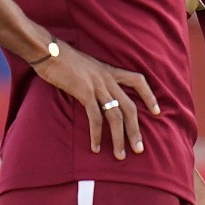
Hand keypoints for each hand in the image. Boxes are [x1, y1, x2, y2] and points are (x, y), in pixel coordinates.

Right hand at [34, 40, 159, 159]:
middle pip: (129, 107)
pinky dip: (97, 134)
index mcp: (110, 71)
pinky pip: (95, 117)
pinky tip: (96, 147)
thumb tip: (99, 95)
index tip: (157, 112)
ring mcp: (97, 86)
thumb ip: (96, 79)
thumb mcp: (88, 67)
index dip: (149, 96)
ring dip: (119, 138)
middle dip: (135, 130)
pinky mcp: (84, 92)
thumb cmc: (64, 59)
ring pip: (115, 116)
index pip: (138, 81)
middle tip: (139, 149)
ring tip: (120, 155)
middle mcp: (108, 79)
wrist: (48, 50)